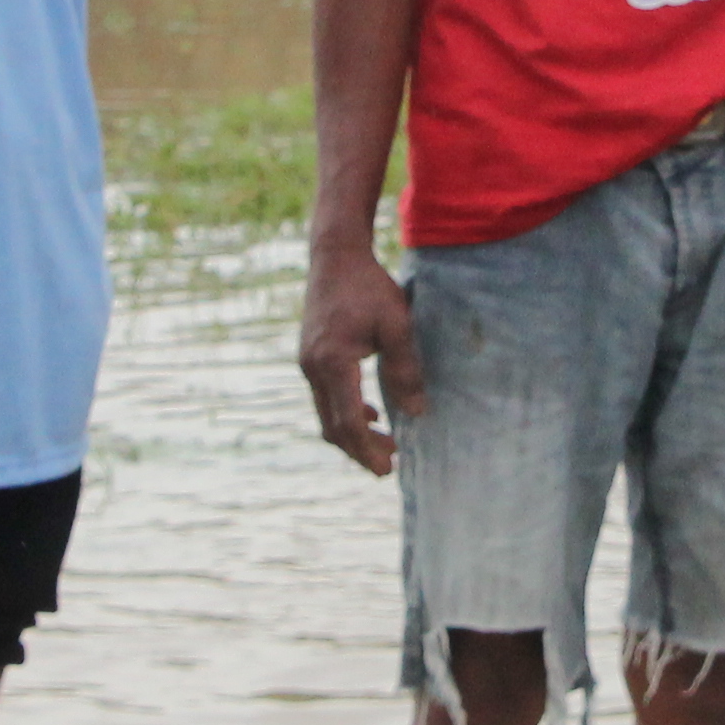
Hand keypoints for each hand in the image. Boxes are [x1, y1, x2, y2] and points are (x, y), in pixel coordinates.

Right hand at [298, 245, 417, 475]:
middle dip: (359, 450)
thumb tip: (416, 413)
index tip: (387, 468)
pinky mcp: (310, 356)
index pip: (348, 421)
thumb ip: (405, 369)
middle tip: (387, 467)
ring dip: (353, 433)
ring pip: (326, 414)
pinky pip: (324, 396)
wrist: (335, 256)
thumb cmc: (369, 287)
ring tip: (384, 443)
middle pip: (332, 426)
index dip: (367, 450)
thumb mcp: (396, 324)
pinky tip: (371, 413)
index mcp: (333, 362)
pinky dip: (345, 412)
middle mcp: (313, 367)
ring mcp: (307, 363)